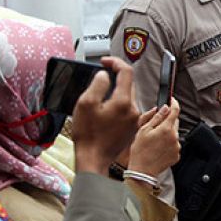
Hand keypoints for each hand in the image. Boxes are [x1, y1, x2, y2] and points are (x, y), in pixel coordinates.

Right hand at [72, 57, 138, 174]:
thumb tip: (105, 75)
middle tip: (101, 77)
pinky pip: (128, 109)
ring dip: (116, 92)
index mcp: (124, 102)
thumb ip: (98, 84)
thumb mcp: (85, 104)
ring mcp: (134, 120)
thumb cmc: (88, 135)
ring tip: (100, 96)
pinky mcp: (132, 128)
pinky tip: (105, 109)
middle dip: (116, 77)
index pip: (127, 72)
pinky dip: (118, 104)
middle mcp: (134, 110)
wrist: (93, 159)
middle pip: (129, 85)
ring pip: (128, 97)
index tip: (105, 61)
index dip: (115, 62)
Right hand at [126, 99, 181, 177]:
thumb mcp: (143, 130)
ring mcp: (177, 147)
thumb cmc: (140, 151)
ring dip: (167, 133)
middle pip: (175, 122)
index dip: (174, 103)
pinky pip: (174, 144)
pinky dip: (168, 143)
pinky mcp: (177, 155)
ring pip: (174, 134)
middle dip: (167, 121)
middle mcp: (175, 137)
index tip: (172, 99)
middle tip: (155, 125)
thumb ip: (155, 117)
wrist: (142, 171)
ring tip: (154, 140)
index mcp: (166, 129)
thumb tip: (164, 108)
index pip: (175, 111)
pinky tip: (158, 147)